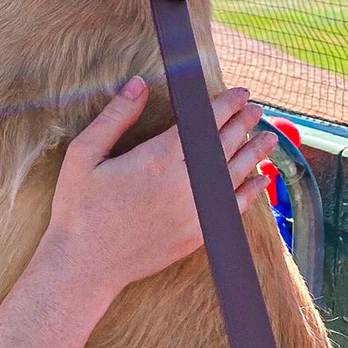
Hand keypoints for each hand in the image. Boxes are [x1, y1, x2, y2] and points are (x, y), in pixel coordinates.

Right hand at [44, 79, 274, 300]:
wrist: (85, 264)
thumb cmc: (79, 207)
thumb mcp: (83, 154)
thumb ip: (114, 117)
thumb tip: (138, 84)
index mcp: (156, 159)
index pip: (202, 125)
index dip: (224, 106)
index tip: (238, 93)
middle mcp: (183, 184)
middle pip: (223, 146)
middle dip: (242, 124)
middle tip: (255, 108)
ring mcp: (195, 212)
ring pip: (234, 174)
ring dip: (253, 153)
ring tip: (268, 136)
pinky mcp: (198, 235)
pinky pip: (233, 207)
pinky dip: (250, 191)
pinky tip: (260, 178)